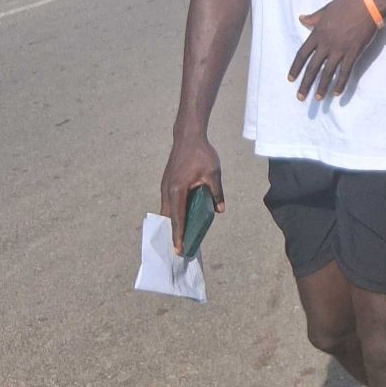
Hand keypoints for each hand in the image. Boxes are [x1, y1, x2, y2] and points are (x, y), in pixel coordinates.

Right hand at [160, 134, 224, 254]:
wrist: (188, 136)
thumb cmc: (201, 154)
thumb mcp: (213, 174)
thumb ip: (216, 193)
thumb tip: (220, 210)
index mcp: (177, 191)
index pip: (177, 218)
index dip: (178, 236)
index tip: (178, 250)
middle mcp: (167, 191)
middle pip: (169, 218)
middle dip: (173, 233)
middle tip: (180, 248)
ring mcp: (165, 186)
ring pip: (167, 211)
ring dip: (172, 223)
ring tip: (181, 236)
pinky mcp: (167, 183)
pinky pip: (168, 203)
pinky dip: (173, 213)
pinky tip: (182, 217)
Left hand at [289, 0, 380, 101]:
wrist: (369, 3)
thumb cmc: (347, 4)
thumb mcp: (326, 9)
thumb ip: (313, 18)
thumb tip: (301, 18)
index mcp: (317, 33)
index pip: (302, 54)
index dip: (296, 68)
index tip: (291, 79)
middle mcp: (326, 44)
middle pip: (312, 68)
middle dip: (306, 84)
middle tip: (301, 97)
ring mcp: (340, 49)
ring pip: (328, 73)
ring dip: (322, 87)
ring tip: (317, 99)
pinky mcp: (354, 52)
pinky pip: (345, 71)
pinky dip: (341, 83)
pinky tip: (337, 93)